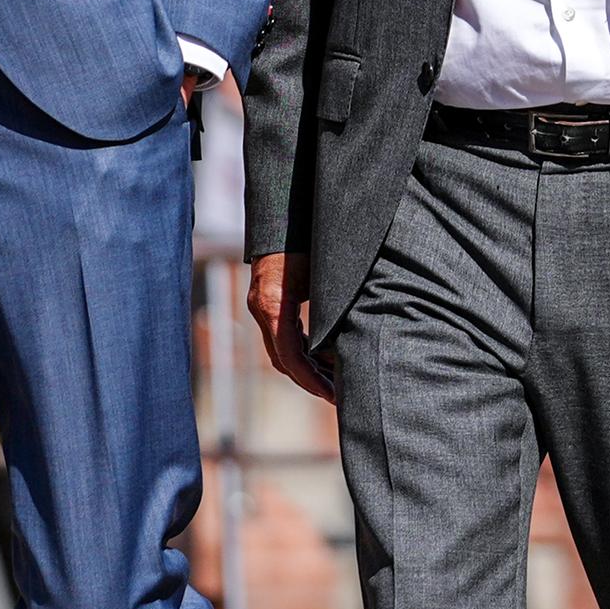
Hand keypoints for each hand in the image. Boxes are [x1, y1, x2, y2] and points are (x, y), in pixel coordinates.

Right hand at [247, 252, 335, 400]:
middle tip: (339, 396)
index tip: (332, 394)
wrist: (287, 212)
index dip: (311, 379)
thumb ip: (331, 307)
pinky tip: (327, 355)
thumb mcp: (324, 272)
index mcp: (274, 303)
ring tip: (337, 381)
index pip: (290, 354)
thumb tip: (348, 344)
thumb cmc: (309, 239)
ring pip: (282, 350)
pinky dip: (304, 348)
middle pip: (283, 359)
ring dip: (308, 367)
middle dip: (311, 380)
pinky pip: (284, 334)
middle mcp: (263, 307)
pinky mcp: (270, 300)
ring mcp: (262, 304)